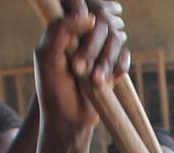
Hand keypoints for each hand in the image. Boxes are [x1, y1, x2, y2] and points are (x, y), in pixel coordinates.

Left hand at [34, 0, 129, 132]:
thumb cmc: (53, 90)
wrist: (69, 120)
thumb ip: (61, 30)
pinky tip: (111, 81)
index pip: (79, 8)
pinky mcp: (111, 65)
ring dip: (106, 61)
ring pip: (115, 39)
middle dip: (92, 48)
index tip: (80, 37)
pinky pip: (124, 56)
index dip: (85, 16)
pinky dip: (120, 67)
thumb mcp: (48, 57)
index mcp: (63, 30)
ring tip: (96, 82)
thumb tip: (90, 17)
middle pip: (100, 24)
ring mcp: (98, 51)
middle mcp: (82, 37)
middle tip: (79, 69)